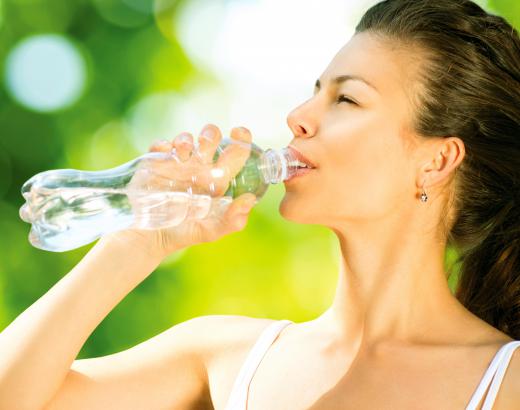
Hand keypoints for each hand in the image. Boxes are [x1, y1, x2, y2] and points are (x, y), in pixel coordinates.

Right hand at [101, 124, 256, 260]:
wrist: (149, 238)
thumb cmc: (184, 233)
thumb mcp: (211, 231)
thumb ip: (232, 219)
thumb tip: (250, 200)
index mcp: (216, 180)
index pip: (234, 153)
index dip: (240, 139)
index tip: (239, 132)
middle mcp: (199, 168)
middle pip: (210, 138)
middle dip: (210, 134)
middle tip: (206, 143)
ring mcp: (177, 165)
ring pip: (186, 139)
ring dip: (186, 139)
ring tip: (184, 151)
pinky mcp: (156, 164)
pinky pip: (161, 146)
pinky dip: (164, 145)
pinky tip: (166, 153)